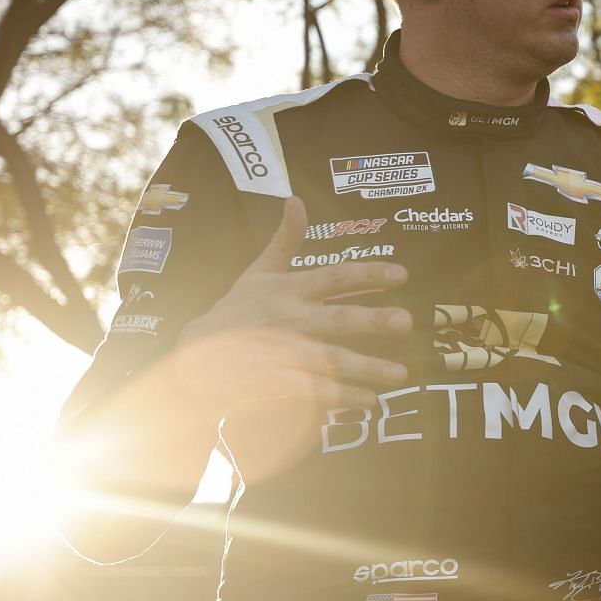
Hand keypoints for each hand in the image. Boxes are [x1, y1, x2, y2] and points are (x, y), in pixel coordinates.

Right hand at [172, 195, 410, 475]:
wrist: (193, 357)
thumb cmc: (234, 311)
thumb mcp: (256, 272)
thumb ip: (284, 240)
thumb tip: (296, 199)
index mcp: (287, 289)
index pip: (333, 276)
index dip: (367, 275)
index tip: (402, 275)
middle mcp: (288, 319)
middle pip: (337, 319)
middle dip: (373, 321)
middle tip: (407, 322)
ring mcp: (281, 353)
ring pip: (330, 361)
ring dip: (366, 368)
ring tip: (401, 375)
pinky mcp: (274, 383)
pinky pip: (314, 392)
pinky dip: (342, 398)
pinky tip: (370, 401)